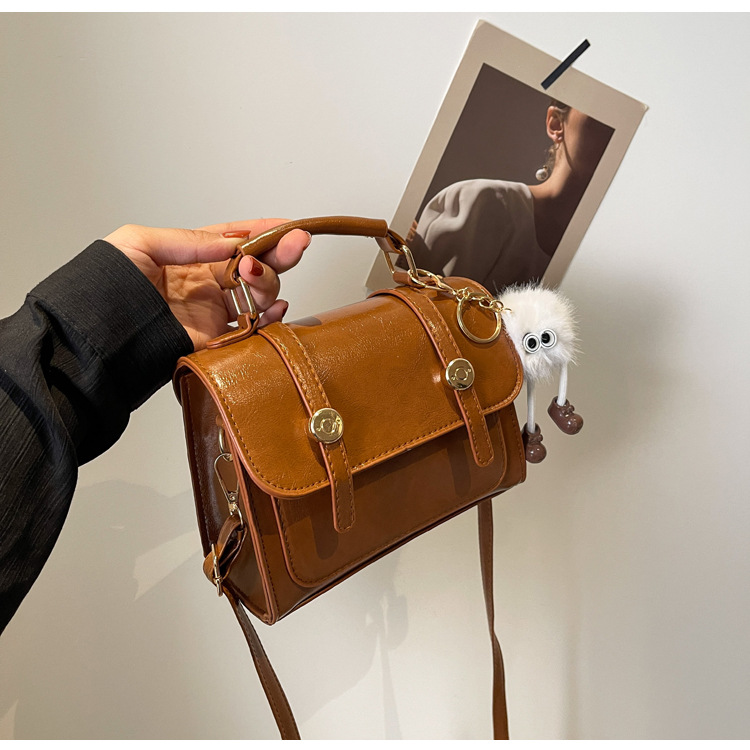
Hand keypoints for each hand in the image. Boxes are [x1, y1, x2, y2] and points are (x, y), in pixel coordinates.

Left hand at [104, 219, 310, 349]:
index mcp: (190, 257)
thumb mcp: (140, 243)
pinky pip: (255, 329)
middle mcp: (207, 283)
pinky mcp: (216, 340)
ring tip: (254, 275)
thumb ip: (188, 241)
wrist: (94, 335)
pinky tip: (275, 306)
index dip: (262, 231)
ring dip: (269, 281)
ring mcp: (214, 312)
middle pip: (256, 265)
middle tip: (296, 243)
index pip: (234, 239)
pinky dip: (272, 318)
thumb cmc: (105, 285)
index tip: (286, 226)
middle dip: (280, 252)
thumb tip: (231, 244)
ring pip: (261, 294)